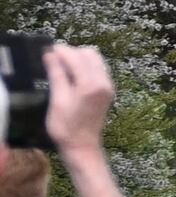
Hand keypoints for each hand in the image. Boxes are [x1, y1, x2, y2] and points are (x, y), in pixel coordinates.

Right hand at [39, 42, 113, 163]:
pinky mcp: (107, 90)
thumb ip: (56, 74)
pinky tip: (72, 75)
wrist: (82, 146)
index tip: (46, 50)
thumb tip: (50, 53)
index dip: (60, 51)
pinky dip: (85, 66)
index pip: (76, 57)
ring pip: (95, 60)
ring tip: (60, 67)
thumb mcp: (57, 99)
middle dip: (71, 52)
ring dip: (78, 58)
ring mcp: (108, 86)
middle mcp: (104, 81)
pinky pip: (98, 69)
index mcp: (91, 84)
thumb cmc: (66, 126)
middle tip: (52, 59)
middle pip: (89, 54)